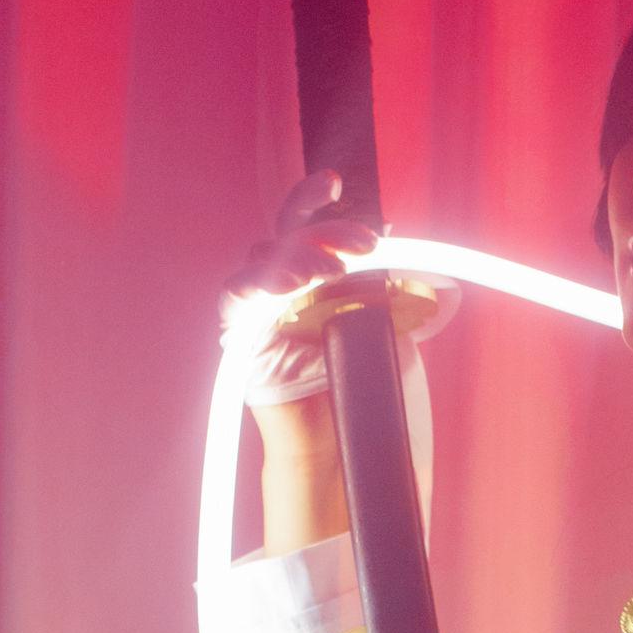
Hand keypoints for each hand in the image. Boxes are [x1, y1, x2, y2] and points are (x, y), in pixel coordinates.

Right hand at [219, 170, 461, 412]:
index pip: (309, 225)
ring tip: (325, 274)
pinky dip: (254, 286)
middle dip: (325, 231)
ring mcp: (262, 309)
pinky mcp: (242, 337)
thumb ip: (387, 287)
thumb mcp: (389, 328)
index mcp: (318, 278)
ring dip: (297, 258)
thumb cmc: (367, 393)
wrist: (344, 449)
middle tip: (363, 246)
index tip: (337, 184)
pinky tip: (283, 288)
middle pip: (289, 234)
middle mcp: (286, 286)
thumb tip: (397, 244)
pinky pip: (235, 298)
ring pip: (265, 259)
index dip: (316, 200)